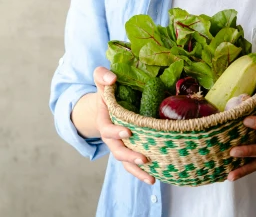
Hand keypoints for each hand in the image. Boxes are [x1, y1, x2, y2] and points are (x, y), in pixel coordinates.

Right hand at [92, 66, 155, 184]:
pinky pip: (133, 165)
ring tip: (151, 178)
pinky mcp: (129, 149)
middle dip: (129, 156)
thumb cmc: (107, 91)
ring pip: (125, 162)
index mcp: (105, 119)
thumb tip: (112, 77)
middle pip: (117, 150)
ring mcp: (120, 145)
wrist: (105, 104)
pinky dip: (141, 173)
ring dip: (137, 171)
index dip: (116, 132)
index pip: (107, 128)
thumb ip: (102, 76)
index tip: (128, 132)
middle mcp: (111, 136)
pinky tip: (154, 179)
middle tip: (143, 159)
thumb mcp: (101, 80)